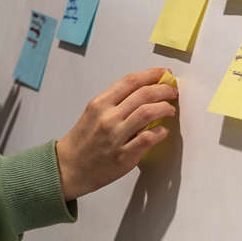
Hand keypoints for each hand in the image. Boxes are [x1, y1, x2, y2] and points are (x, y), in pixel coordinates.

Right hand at [55, 68, 177, 200]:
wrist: (69, 167)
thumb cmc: (83, 140)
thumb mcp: (93, 114)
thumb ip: (115, 103)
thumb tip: (143, 92)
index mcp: (99, 104)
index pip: (130, 81)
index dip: (151, 74)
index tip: (164, 73)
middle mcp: (107, 118)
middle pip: (143, 94)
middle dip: (164, 89)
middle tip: (172, 91)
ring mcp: (116, 137)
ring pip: (148, 113)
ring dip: (165, 108)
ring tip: (170, 109)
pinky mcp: (124, 156)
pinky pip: (148, 138)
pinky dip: (160, 132)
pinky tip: (162, 131)